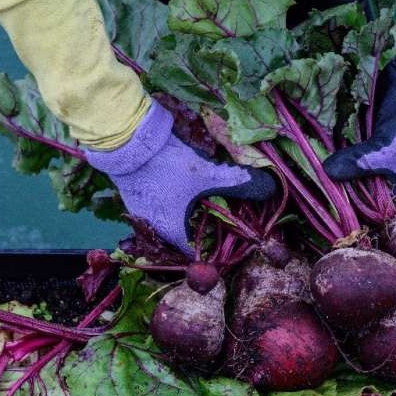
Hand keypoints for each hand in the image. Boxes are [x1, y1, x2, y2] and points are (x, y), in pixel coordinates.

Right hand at [86, 101, 274, 255]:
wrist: (127, 141)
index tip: (227, 239)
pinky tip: (181, 189)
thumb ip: (237, 182)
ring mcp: (140, 212)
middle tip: (220, 221)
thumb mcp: (207, 174)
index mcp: (171, 231)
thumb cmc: (168, 165)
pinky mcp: (134, 195)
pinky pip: (157, 208)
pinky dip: (171, 204)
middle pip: (181, 239)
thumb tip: (268, 187)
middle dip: (201, 232)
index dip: (212, 250)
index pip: (194, 254)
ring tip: (203, 205)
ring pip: (168, 222)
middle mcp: (153, 228)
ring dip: (185, 217)